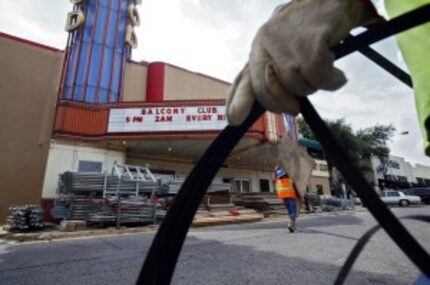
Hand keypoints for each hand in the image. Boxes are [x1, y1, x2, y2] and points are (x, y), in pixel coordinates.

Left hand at [226, 0, 381, 125]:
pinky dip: (332, 81)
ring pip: (297, 86)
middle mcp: (266, 44)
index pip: (244, 79)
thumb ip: (271, 76)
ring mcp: (288, 42)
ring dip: (314, 86)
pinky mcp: (311, 41)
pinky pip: (320, 77)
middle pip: (269, 90)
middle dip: (284, 104)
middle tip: (295, 108)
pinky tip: (337, 74)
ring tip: (322, 70)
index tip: (234, 119)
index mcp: (258, 48)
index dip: (238, 101)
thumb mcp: (282, 50)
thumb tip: (272, 106)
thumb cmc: (306, 31)